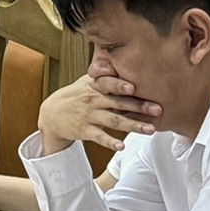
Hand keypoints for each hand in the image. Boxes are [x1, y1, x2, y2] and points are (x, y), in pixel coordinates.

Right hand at [37, 73, 163, 152]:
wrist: (51, 114)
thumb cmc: (75, 96)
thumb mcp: (85, 82)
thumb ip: (104, 76)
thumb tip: (123, 64)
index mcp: (94, 87)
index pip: (108, 84)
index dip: (119, 85)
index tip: (133, 87)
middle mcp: (93, 100)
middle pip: (118, 103)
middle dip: (139, 106)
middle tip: (158, 109)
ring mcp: (89, 116)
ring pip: (114, 121)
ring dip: (133, 125)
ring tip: (150, 129)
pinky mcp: (85, 131)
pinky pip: (99, 137)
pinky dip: (110, 142)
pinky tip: (122, 146)